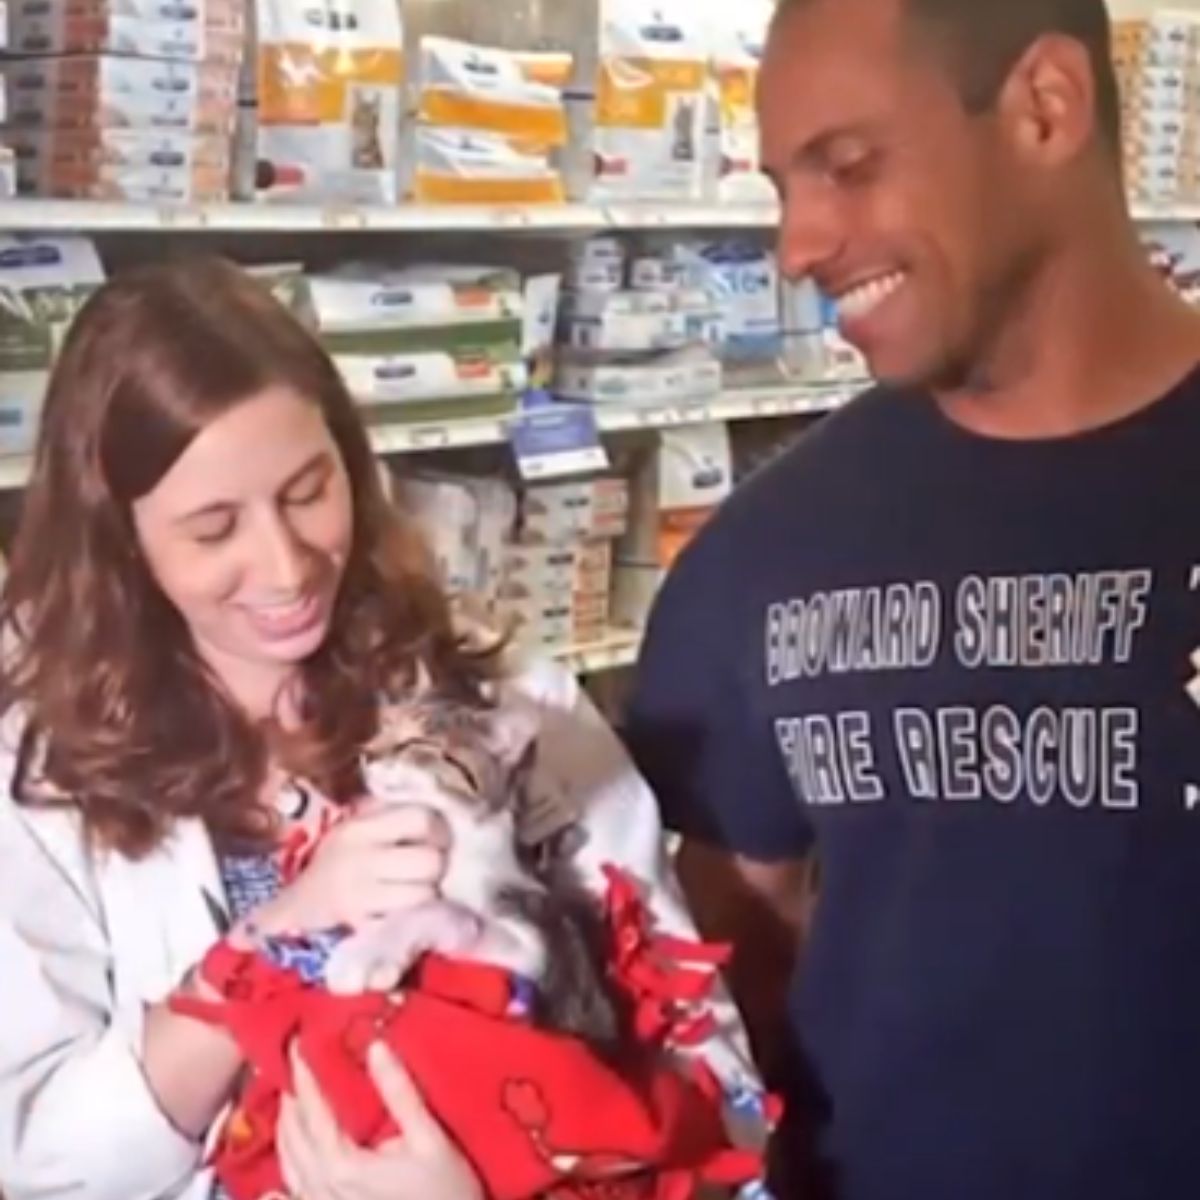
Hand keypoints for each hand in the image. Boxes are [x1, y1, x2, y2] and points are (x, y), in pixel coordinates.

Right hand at [254, 801, 450, 935]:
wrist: (300, 900)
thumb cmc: (340, 856)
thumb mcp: (358, 826)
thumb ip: (392, 815)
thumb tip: (442, 808)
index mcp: (361, 828)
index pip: (421, 819)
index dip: (438, 830)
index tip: (436, 840)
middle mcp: (360, 860)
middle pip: (429, 861)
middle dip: (436, 868)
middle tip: (427, 870)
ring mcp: (359, 897)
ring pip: (424, 894)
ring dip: (427, 896)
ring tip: (414, 891)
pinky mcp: (361, 928)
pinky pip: (406, 921)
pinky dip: (410, 919)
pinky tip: (401, 912)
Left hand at [278, 1040, 484, 1199]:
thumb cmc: (446, 1194)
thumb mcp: (430, 1140)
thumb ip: (400, 1094)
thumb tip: (376, 1046)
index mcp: (341, 1163)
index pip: (312, 1108)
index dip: (304, 1072)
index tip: (297, 1041)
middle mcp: (320, 1188)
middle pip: (293, 1135)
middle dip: (290, 1097)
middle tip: (291, 1065)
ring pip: (289, 1165)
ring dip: (285, 1131)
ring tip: (287, 1103)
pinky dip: (279, 1192)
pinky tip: (270, 1191)